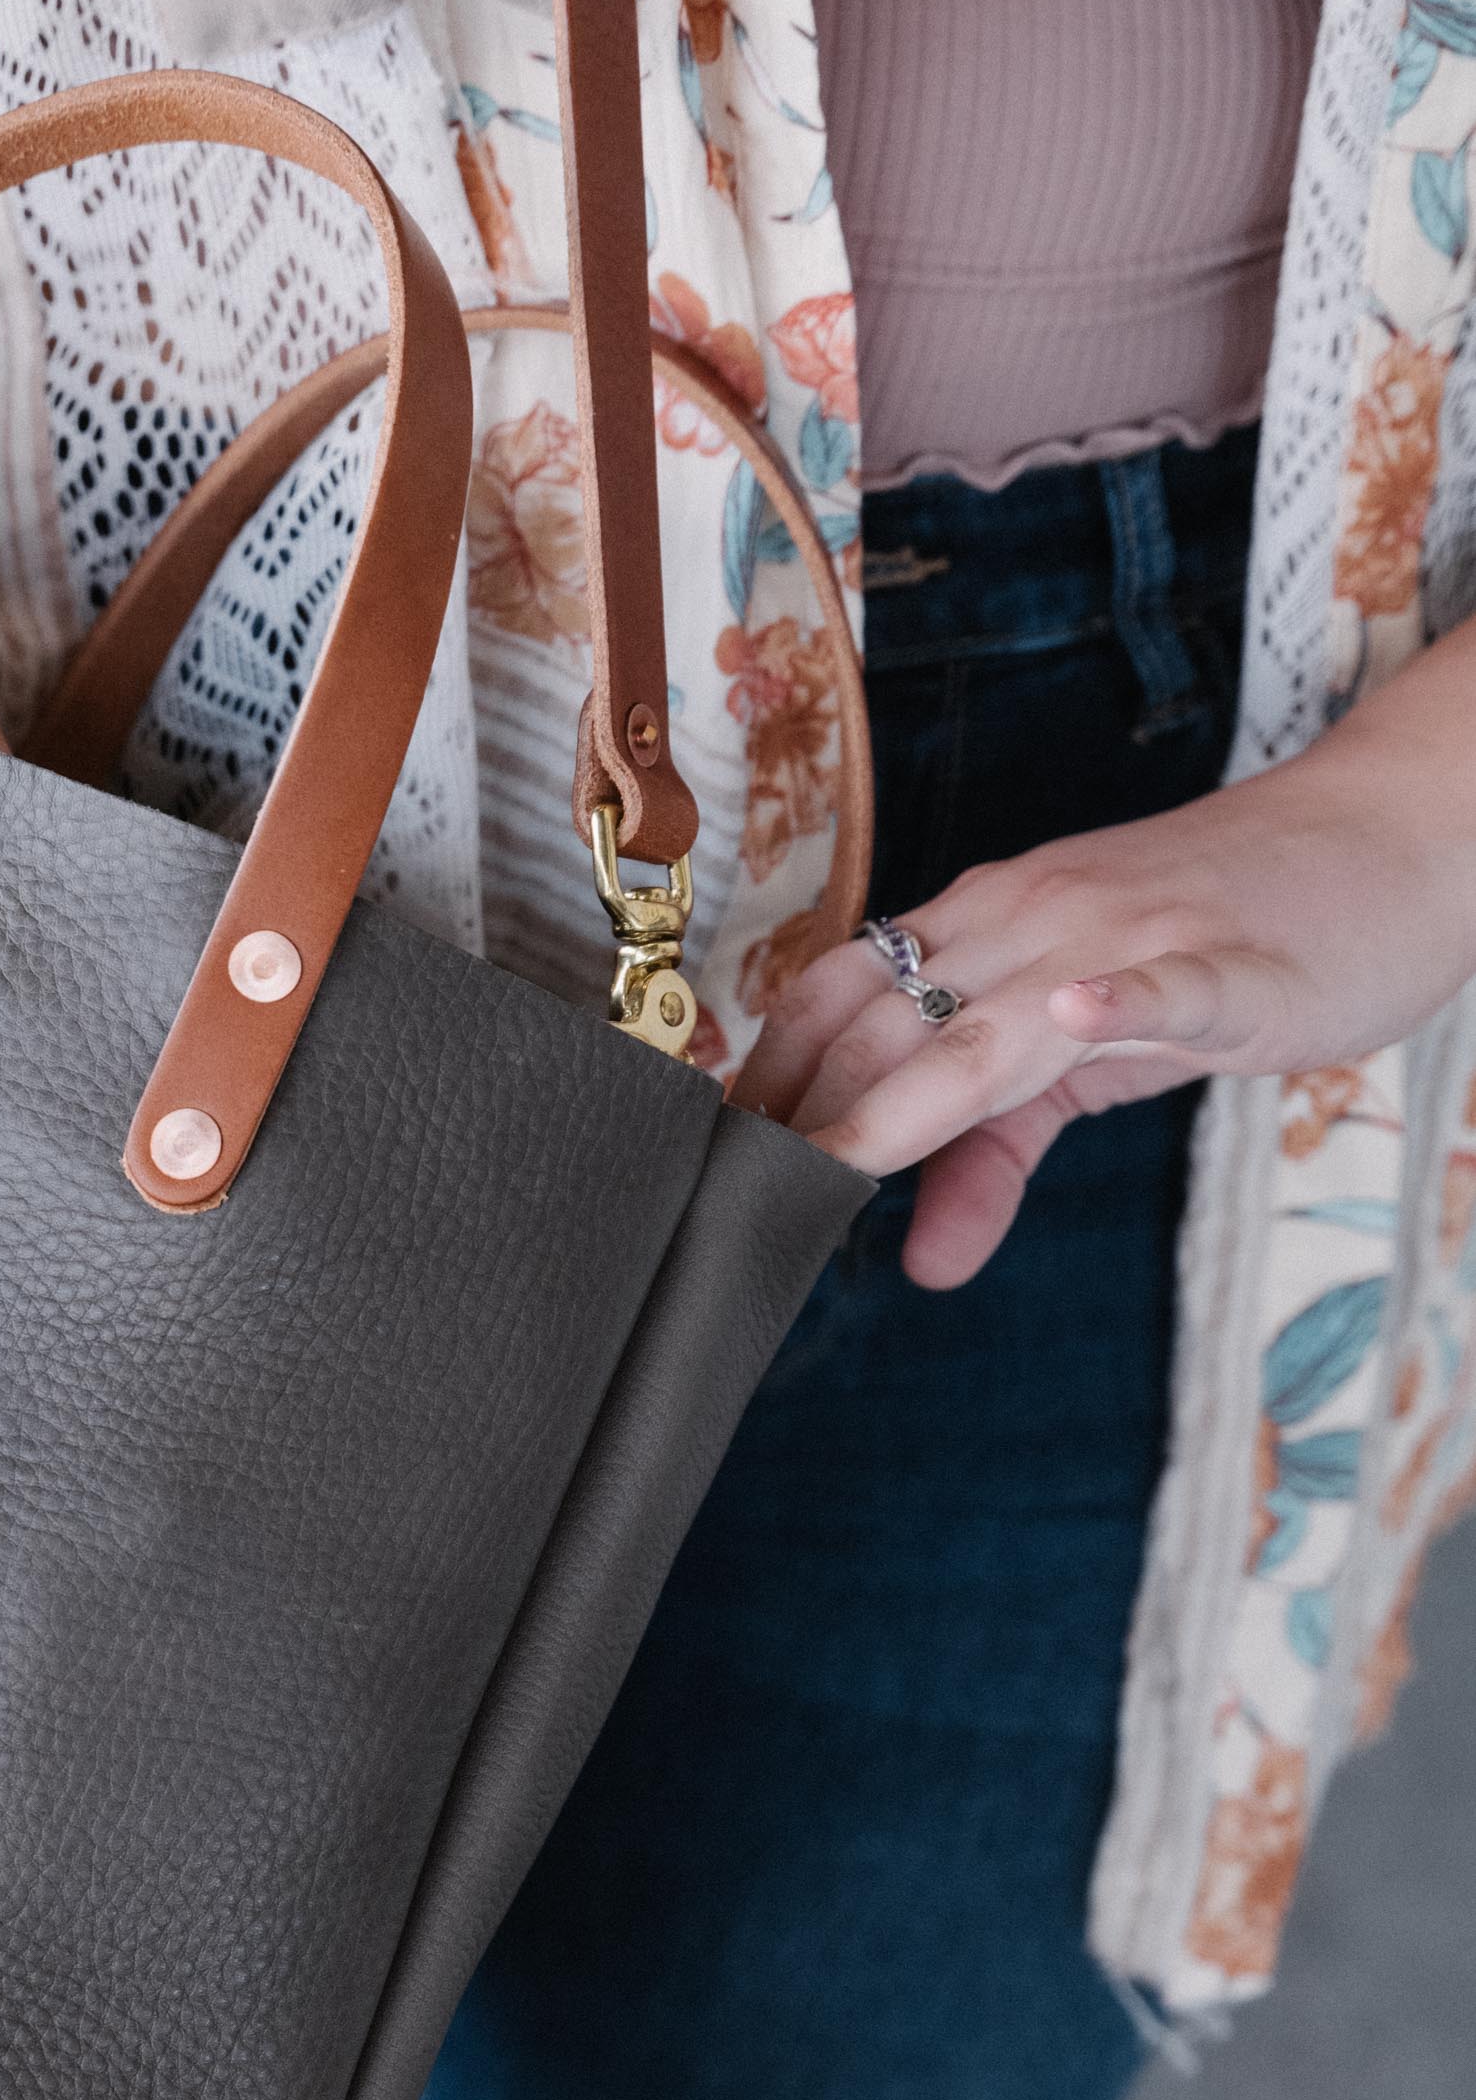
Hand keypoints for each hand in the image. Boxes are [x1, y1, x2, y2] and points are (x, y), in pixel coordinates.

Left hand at [731, 615, 1475, 1286]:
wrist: (1387, 841)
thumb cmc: (1226, 940)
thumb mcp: (1091, 1064)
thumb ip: (996, 1152)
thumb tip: (920, 1258)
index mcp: (985, 926)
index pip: (837, 997)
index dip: (767, 1082)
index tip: (712, 1161)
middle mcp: (1033, 917)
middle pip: (891, 1017)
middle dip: (811, 1115)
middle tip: (745, 1198)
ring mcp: (1129, 934)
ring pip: (998, 1014)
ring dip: (912, 1089)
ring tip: (840, 1158)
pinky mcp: (1232, 961)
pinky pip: (1160, 981)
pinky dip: (1115, 1002)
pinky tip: (1072, 1018)